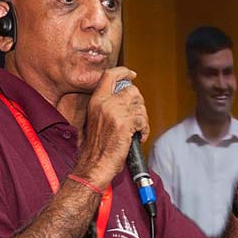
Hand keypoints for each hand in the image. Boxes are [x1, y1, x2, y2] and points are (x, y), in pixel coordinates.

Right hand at [76, 67, 149, 186]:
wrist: (93, 165)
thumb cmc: (95, 148)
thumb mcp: (95, 120)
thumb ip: (107, 106)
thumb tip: (125, 99)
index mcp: (96, 101)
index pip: (110, 75)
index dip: (123, 72)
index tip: (132, 74)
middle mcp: (105, 103)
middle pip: (132, 90)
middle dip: (139, 103)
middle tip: (137, 117)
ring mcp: (115, 112)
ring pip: (140, 106)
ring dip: (143, 119)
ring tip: (137, 130)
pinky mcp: (125, 124)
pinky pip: (143, 120)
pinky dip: (144, 130)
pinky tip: (138, 137)